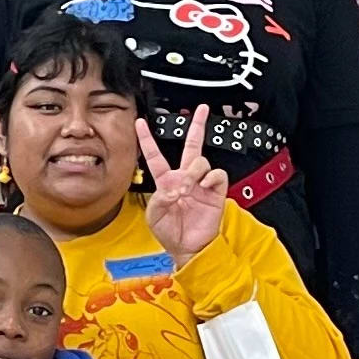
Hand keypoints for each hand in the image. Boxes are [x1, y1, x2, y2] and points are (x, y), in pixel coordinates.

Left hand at [134, 106, 226, 260]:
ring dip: (194, 169)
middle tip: (201, 109)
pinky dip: (211, 178)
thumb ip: (159, 198)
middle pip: (191, 145)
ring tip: (190, 184)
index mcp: (166, 182)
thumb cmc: (170, 233)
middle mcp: (185, 179)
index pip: (155, 155)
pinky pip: (217, 175)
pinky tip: (204, 186)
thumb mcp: (154, 215)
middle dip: (196, 125)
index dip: (147, 139)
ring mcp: (201, 184)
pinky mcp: (215, 192)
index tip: (140, 123)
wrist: (189, 248)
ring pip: (201, 160)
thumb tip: (173, 187)